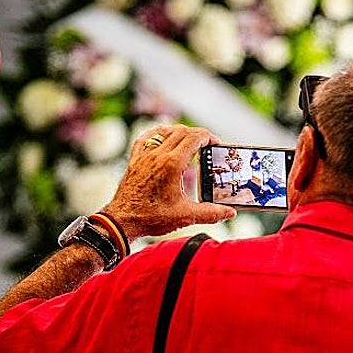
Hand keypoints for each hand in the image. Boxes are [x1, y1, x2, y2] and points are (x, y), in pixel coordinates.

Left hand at [104, 123, 236, 240]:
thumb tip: (229, 213)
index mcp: (172, 164)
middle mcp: (157, 154)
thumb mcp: (185, 216)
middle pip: (182, 132)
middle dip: (197, 134)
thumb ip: (210, 213)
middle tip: (206, 144)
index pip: (194, 138)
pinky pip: (147, 137)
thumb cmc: (151, 217)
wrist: (123, 220)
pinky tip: (164, 137)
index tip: (215, 142)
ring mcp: (144, 154)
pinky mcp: (135, 158)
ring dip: (180, 132)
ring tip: (189, 141)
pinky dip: (159, 133)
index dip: (208, 137)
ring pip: (165, 131)